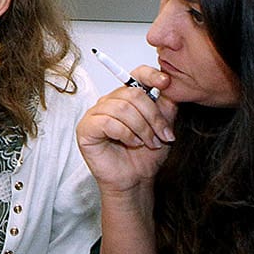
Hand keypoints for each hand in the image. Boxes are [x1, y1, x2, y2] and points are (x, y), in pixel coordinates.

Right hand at [76, 66, 177, 194]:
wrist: (136, 179)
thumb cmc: (145, 155)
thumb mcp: (163, 126)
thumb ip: (166, 104)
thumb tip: (168, 85)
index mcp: (127, 97)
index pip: (136, 74)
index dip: (151, 75)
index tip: (165, 83)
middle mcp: (109, 101)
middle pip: (132, 94)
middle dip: (152, 117)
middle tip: (161, 136)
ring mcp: (95, 114)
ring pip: (122, 108)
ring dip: (141, 128)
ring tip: (147, 143)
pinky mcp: (86, 128)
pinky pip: (108, 122)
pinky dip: (126, 134)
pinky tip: (131, 143)